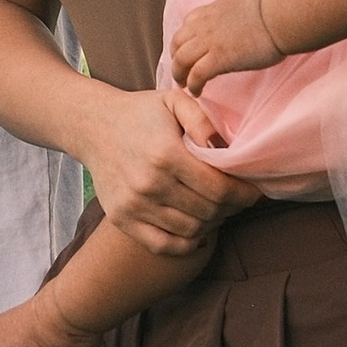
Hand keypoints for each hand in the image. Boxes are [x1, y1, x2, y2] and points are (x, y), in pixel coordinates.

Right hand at [76, 85, 242, 257]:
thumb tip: (224, 146)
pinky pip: (164, 245)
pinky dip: (186, 243)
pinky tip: (196, 230)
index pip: (219, 189)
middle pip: (209, 212)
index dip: (244, 195)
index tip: (254, 192)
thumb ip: (202, 119)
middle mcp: (149, 185)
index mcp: (166, 155)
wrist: (92, 127)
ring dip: (212, 223)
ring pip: (190, 231)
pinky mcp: (122, 220)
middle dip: (232, 208)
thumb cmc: (140, 113)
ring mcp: (134, 206)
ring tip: (217, 209)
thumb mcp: (173, 100)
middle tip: (238, 199)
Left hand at [168, 0, 285, 91]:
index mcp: (212, 11)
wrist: (279, 19)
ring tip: (184, 85)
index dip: (184, 40)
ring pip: (181, 60)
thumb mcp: (241, 7)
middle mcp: (205, 24)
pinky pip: (196, 75)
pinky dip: (193, 85)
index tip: (187, 51)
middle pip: (178, 42)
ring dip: (179, 74)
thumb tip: (235, 26)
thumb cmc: (272, 14)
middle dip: (176, 59)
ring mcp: (210, 42)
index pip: (187, 24)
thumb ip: (230, 16)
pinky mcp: (219, 58)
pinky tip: (197, 92)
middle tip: (180, 72)